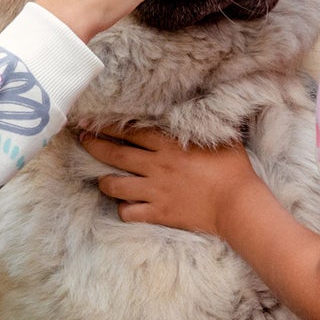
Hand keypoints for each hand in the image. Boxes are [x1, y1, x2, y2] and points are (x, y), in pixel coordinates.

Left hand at [79, 126, 256, 235]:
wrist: (237, 205)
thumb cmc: (233, 168)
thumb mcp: (220, 137)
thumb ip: (202, 123)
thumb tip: (197, 106)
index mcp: (168, 145)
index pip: (129, 131)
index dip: (108, 126)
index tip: (94, 122)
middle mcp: (156, 166)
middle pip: (115, 153)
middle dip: (94, 146)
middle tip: (82, 141)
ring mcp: (154, 191)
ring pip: (114, 185)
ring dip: (104, 181)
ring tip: (102, 178)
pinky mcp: (158, 213)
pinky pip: (128, 212)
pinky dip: (123, 209)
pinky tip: (126, 206)